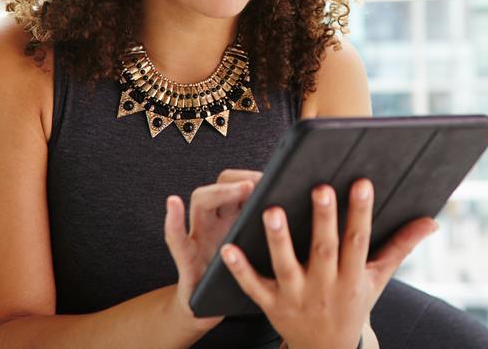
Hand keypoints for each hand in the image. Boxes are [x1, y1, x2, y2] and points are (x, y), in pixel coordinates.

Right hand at [164, 169, 263, 331]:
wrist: (208, 312)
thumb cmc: (242, 280)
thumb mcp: (262, 254)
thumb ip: (275, 233)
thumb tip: (314, 216)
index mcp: (236, 216)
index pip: (245, 183)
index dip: (260, 176)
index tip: (279, 174)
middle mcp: (216, 220)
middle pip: (223, 185)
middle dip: (242, 179)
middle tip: (262, 182)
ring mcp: (198, 235)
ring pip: (201, 201)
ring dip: (220, 192)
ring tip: (242, 190)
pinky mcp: (186, 258)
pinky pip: (175, 237)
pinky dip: (172, 219)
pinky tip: (173, 202)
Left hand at [219, 179, 437, 348]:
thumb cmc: (353, 303)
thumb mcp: (379, 279)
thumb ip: (401, 246)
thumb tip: (432, 221)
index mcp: (353, 278)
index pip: (359, 241)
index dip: (361, 213)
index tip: (362, 183)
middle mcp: (325, 288)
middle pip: (324, 250)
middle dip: (324, 220)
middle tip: (320, 188)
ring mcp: (296, 298)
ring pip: (286, 267)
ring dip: (279, 240)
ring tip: (272, 211)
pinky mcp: (270, 306)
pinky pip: (253, 287)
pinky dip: (241, 269)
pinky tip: (228, 247)